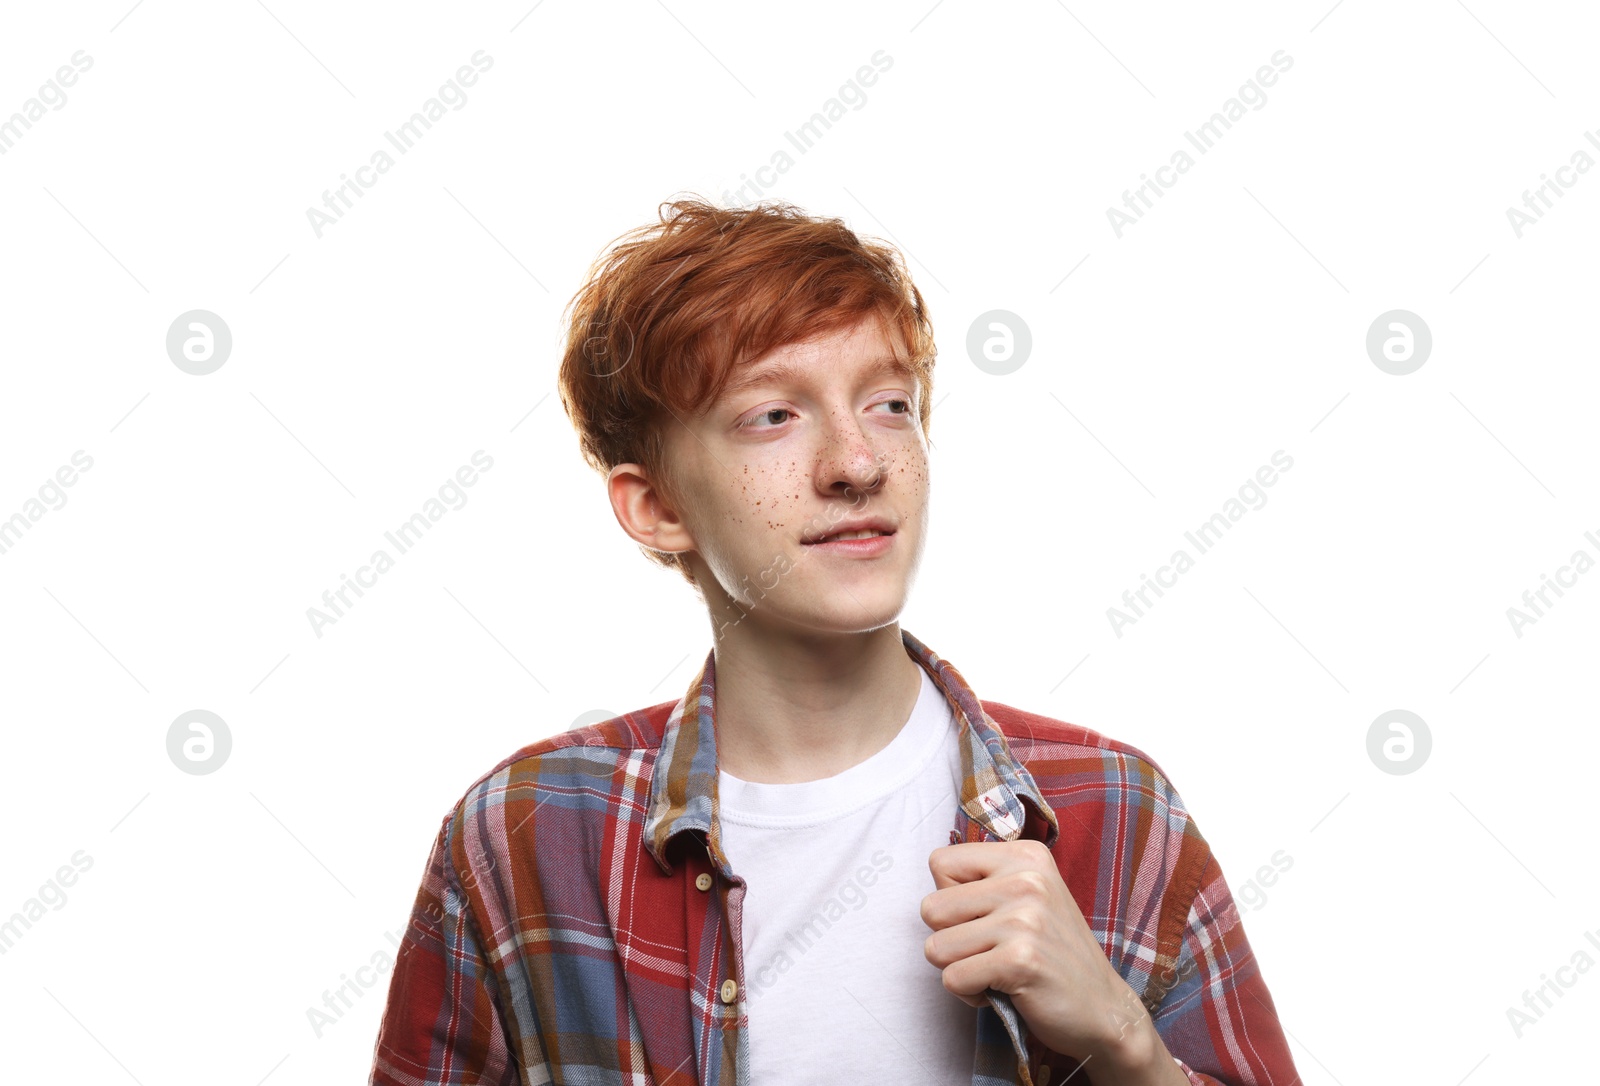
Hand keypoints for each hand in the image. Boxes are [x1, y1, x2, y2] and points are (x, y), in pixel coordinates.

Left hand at [921, 839, 1166, 1075]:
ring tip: (996, 970)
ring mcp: (1024, 919)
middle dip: (950, 939)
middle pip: (930, 908)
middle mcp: (1026, 879)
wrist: (1104, 1007)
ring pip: (935, 948)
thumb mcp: (1028, 897)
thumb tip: (932, 889)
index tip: (984, 917)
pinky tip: (1003, 990)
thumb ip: (983, 882)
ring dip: (959, 969)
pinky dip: (970, 994)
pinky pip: (953, 980)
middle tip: (989, 950)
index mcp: (1025, 856)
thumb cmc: (1052, 953)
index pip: (940, 862)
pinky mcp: (1019, 960)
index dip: (950, 898)